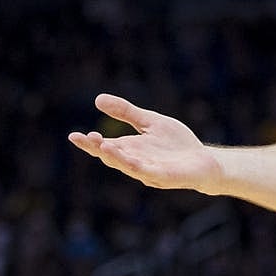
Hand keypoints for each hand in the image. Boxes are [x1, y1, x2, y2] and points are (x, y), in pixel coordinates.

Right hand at [68, 93, 220, 191]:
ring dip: (115, 157)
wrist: (203, 160)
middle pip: (112, 156)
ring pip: (127, 165)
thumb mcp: (150, 122)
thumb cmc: (175, 144)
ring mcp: (149, 171)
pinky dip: (136, 166)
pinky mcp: (164, 177)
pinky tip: (130, 158)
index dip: (89, 143)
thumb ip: (126, 112)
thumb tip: (98, 99)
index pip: (105, 146)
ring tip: (102, 145)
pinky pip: (148, 172)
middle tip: (85, 138)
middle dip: (98, 149)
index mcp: (129, 149)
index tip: (73, 135)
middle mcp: (135, 162)